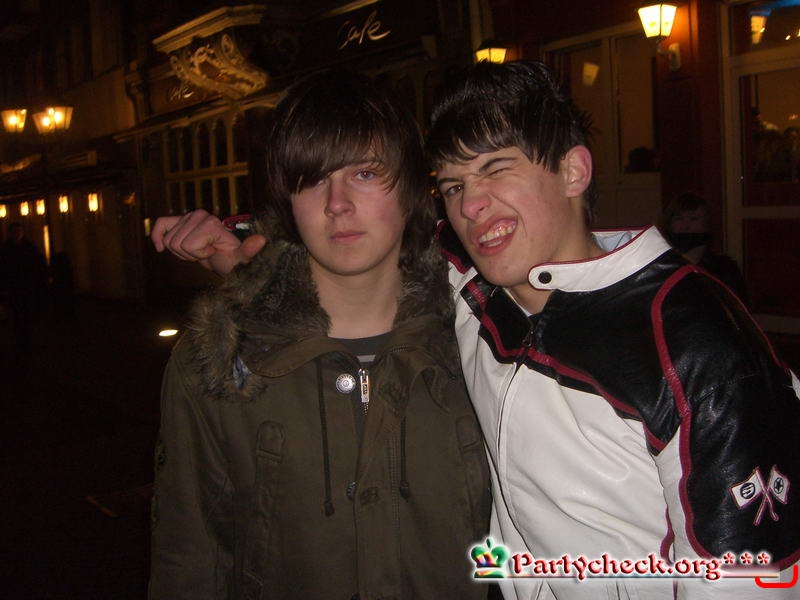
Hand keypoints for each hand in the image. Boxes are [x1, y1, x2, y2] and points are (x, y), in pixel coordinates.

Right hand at [150, 210, 265, 274]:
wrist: (225, 257)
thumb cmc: (232, 260)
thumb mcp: (240, 259)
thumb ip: (248, 251)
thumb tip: (261, 241)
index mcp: (212, 223)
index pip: (187, 243)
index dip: (197, 254)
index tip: (212, 252)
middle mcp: (200, 215)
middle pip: (175, 242)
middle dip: (188, 253)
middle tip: (204, 252)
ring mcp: (190, 216)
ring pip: (168, 240)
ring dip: (181, 251)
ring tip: (198, 250)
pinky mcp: (180, 220)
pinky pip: (161, 224)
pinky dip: (156, 236)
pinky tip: (159, 249)